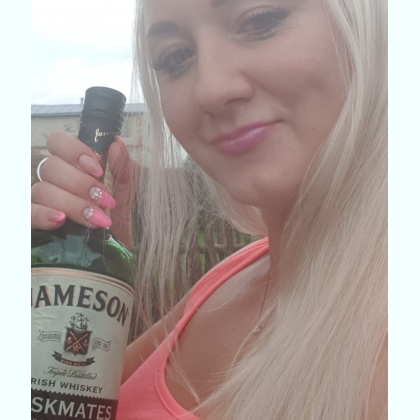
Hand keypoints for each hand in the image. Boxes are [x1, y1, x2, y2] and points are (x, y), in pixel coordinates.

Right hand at [31, 132, 137, 247]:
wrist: (124, 248)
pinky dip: (43, 215)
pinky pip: (27, 213)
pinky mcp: (37, 223)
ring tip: (97, 219)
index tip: (98, 170)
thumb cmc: (125, 216)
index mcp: (76, 166)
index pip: (58, 141)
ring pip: (42, 190)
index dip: (74, 151)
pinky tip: (61, 220)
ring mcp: (44, 201)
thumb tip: (117, 144)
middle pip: (51, 167)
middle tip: (104, 200)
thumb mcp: (131, 191)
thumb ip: (125, 167)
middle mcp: (56, 180)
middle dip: (80, 184)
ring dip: (72, 203)